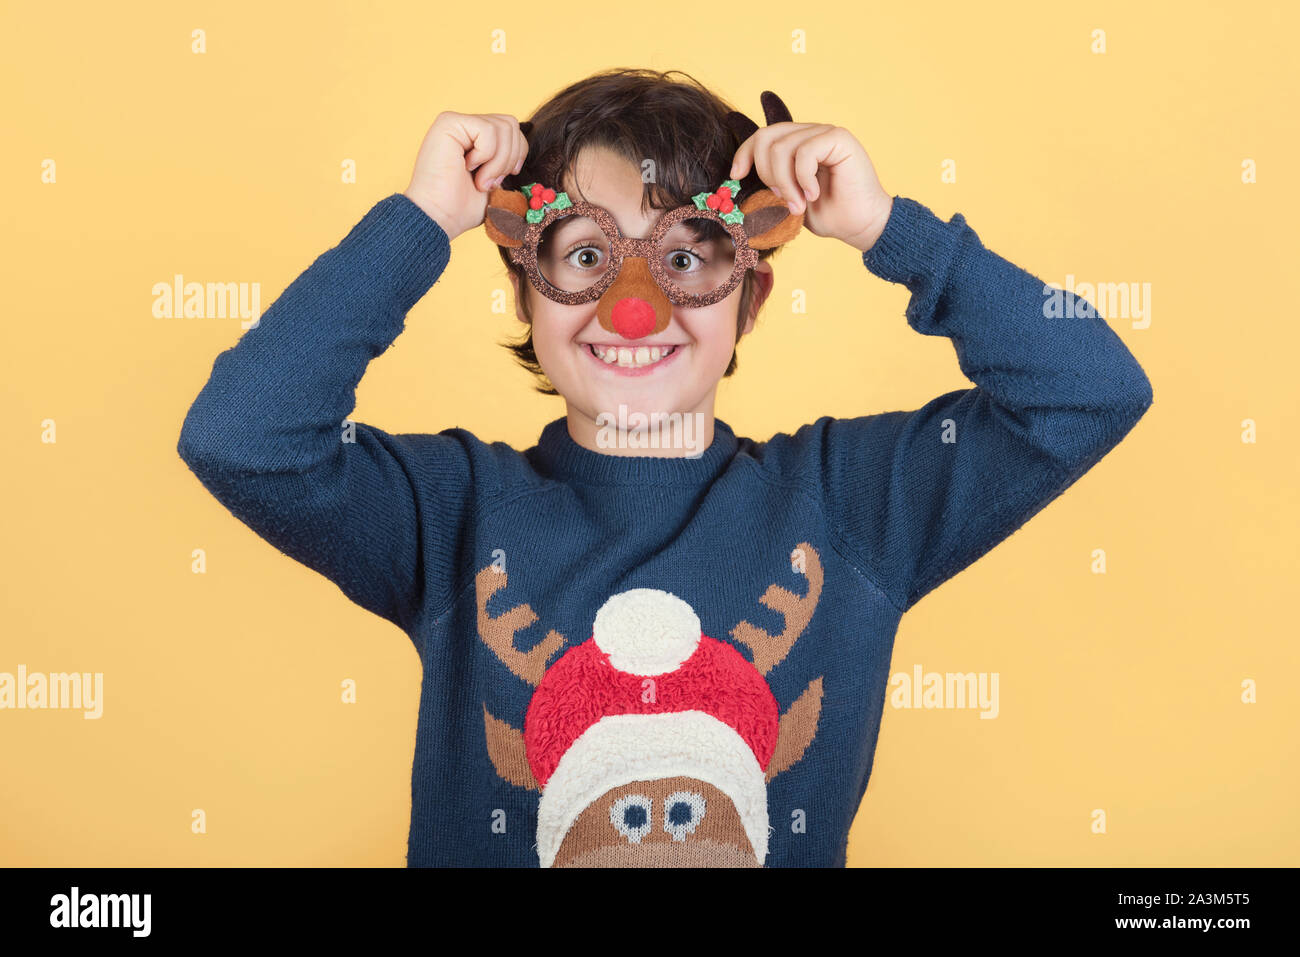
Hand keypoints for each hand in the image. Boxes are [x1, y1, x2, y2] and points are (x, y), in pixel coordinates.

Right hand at [403, 111, 528, 241]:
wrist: (439, 218)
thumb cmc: (462, 207)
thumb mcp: (495, 182)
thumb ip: (507, 159)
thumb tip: (523, 147)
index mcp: (475, 138)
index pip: (512, 129)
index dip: (517, 155)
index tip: (501, 179)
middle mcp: (465, 126)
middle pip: (511, 124)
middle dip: (509, 158)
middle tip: (490, 182)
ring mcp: (456, 122)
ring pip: (504, 126)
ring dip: (498, 161)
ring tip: (480, 179)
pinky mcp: (448, 122)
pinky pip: (488, 130)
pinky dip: (486, 155)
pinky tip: (467, 168)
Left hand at [729, 123, 893, 252]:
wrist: (860, 225)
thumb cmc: (828, 214)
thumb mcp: (786, 198)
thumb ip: (770, 181)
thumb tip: (737, 175)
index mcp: (797, 144)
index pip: (761, 136)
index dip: (744, 153)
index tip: (736, 175)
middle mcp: (809, 133)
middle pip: (766, 137)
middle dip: (765, 172)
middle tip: (780, 198)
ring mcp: (824, 133)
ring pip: (782, 147)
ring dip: (785, 183)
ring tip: (798, 203)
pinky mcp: (839, 138)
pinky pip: (805, 152)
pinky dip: (803, 179)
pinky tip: (814, 194)